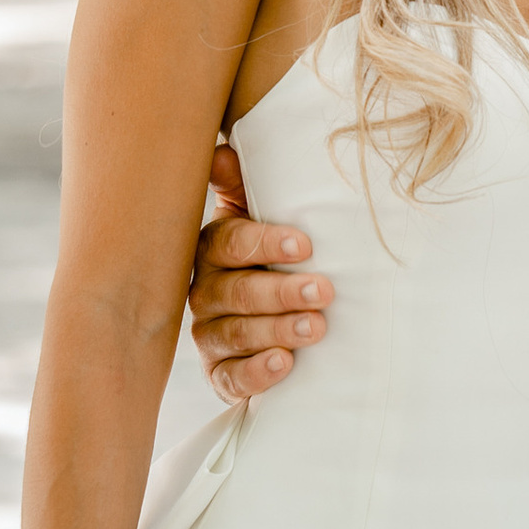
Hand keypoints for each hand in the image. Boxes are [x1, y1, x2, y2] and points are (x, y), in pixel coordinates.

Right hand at [190, 147, 333, 399]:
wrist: (276, 314)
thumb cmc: (273, 253)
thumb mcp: (260, 213)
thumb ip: (243, 183)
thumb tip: (221, 150)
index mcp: (214, 247)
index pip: (230, 243)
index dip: (264, 243)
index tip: (305, 245)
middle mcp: (205, 291)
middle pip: (234, 291)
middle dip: (280, 291)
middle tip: (323, 291)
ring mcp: (210, 335)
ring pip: (235, 333)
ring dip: (276, 330)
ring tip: (315, 327)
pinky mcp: (221, 374)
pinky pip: (231, 378)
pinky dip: (256, 372)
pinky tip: (284, 364)